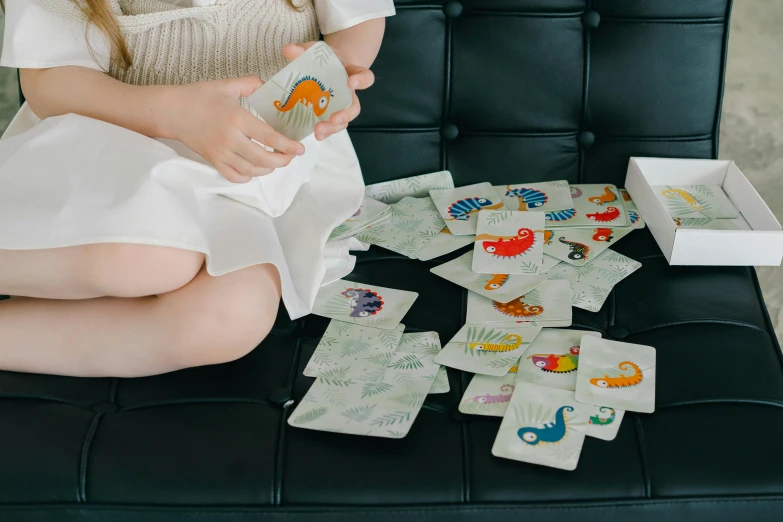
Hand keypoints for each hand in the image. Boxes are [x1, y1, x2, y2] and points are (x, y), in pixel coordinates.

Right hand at [164, 76, 305, 182]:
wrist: (172, 111)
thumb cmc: (199, 96)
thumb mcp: (227, 85)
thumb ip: (251, 84)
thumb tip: (270, 85)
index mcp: (236, 118)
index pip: (269, 137)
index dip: (288, 146)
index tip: (300, 148)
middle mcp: (230, 139)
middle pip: (263, 159)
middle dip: (282, 161)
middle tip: (290, 156)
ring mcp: (220, 153)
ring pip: (251, 171)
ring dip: (268, 170)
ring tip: (276, 161)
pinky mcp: (213, 162)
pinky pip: (234, 177)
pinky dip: (248, 177)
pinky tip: (255, 169)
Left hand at [283, 42, 374, 140]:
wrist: (327, 68)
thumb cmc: (324, 60)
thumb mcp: (316, 51)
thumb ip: (304, 50)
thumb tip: (288, 49)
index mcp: (351, 74)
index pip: (365, 76)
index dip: (361, 80)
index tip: (351, 83)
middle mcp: (349, 93)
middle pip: (354, 107)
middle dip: (345, 114)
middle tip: (333, 119)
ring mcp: (341, 106)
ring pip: (344, 121)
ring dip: (333, 128)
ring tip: (318, 132)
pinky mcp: (332, 115)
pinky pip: (333, 126)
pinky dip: (325, 131)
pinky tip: (315, 135)